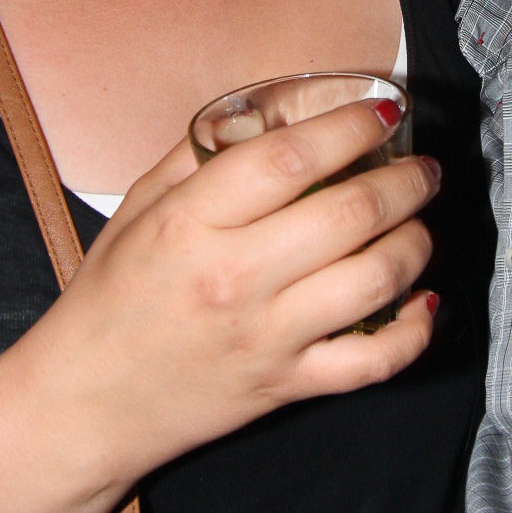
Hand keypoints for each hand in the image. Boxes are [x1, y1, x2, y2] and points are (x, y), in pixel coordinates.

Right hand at [44, 97, 440, 488]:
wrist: (86, 402)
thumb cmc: (112, 297)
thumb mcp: (139, 207)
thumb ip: (200, 154)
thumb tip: (267, 110)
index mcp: (190, 223)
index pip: (290, 158)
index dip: (351, 126)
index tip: (384, 109)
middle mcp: (233, 278)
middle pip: (350, 213)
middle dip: (406, 180)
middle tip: (422, 168)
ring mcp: (266, 337)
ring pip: (375, 280)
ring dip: (415, 242)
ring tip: (419, 223)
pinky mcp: (286, 386)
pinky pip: (373, 361)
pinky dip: (415, 331)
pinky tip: (425, 300)